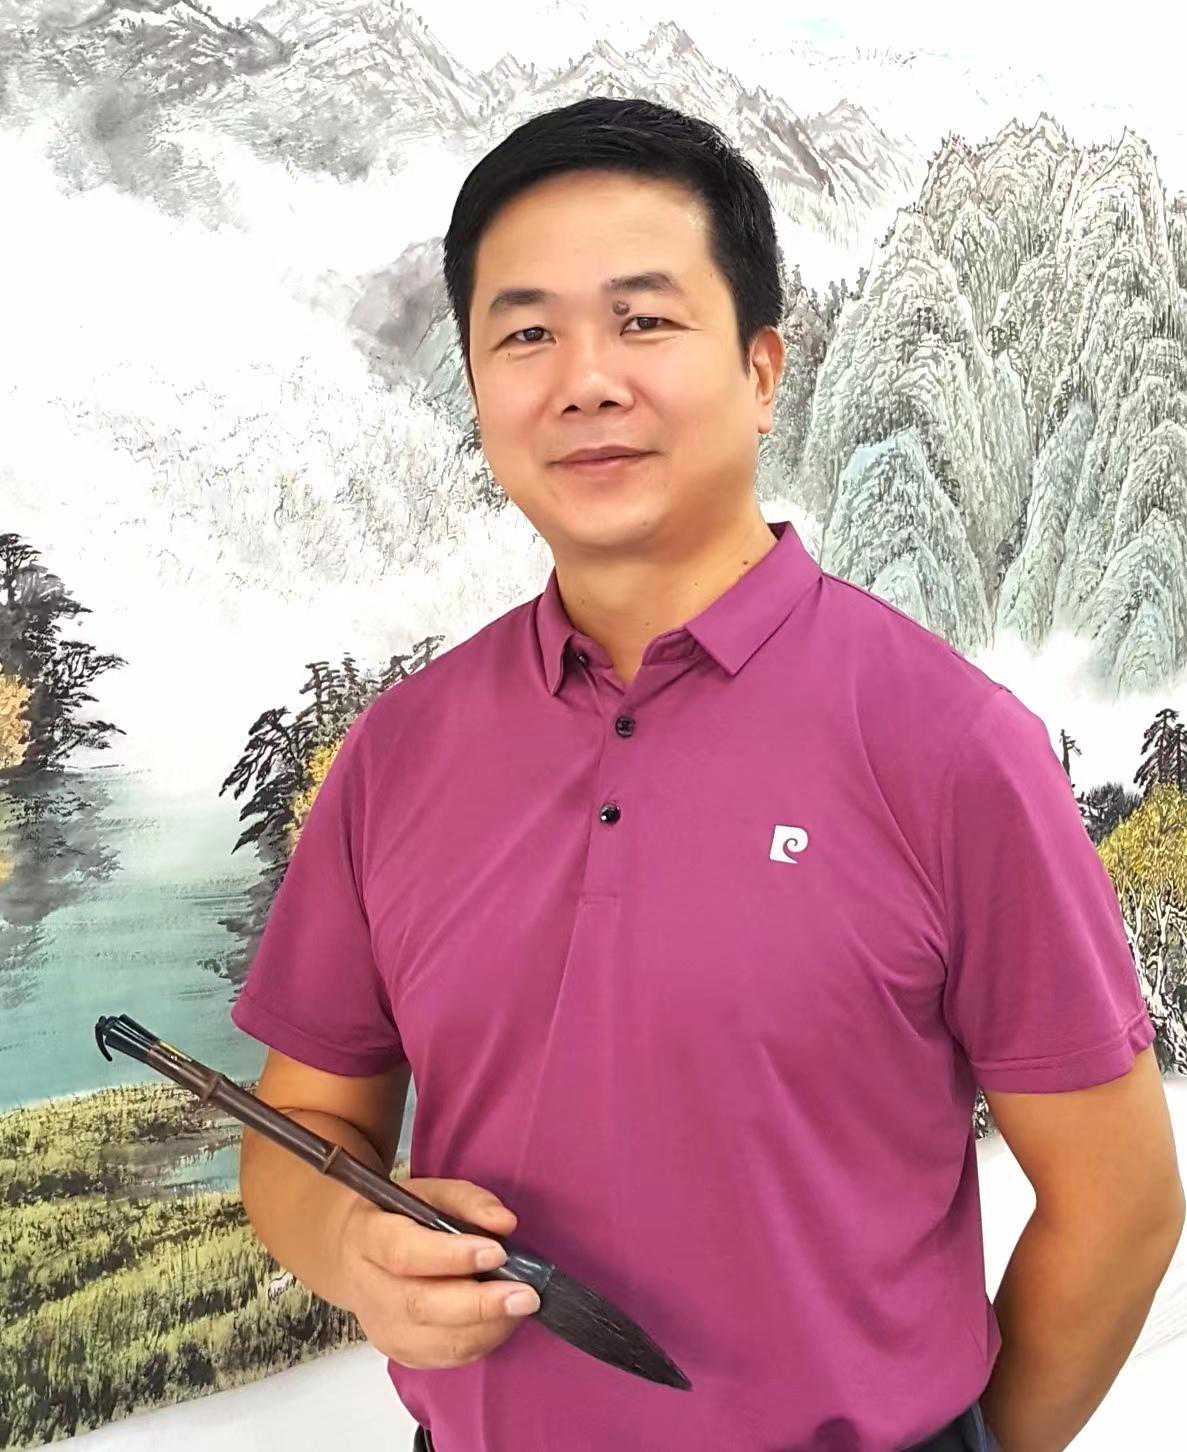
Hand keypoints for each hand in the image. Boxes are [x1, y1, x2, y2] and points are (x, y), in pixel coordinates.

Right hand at [337, 1177, 539, 1369]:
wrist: (354, 1256)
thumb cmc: (399, 1219)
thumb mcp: (429, 1193)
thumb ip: (468, 1201)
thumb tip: (504, 1222)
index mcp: (370, 1238)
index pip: (405, 1253)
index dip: (452, 1256)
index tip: (497, 1252)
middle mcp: (370, 1290)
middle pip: (421, 1305)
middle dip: (480, 1304)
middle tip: (525, 1294)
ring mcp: (382, 1327)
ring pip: (437, 1340)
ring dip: (488, 1327)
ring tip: (521, 1306)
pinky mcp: (399, 1352)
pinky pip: (445, 1358)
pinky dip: (480, 1342)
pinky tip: (501, 1321)